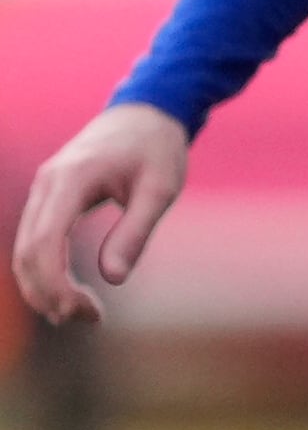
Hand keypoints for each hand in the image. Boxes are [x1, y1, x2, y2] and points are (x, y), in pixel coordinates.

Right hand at [12, 103, 189, 324]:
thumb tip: (113, 279)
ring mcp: (43, 190)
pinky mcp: (49, 197)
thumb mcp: (161, 189)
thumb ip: (135, 231)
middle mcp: (47, 184)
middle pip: (26, 253)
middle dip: (49, 294)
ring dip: (43, 287)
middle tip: (90, 318)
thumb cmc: (158, 148)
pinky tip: (68, 294)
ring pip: (24, 250)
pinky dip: (44, 271)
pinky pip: (34, 240)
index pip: (44, 243)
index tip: (87, 311)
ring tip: (81, 314)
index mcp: (71, 179)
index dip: (56, 285)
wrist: (148, 111)